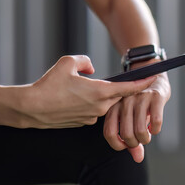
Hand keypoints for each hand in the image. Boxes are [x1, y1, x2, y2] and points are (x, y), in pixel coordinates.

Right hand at [17, 55, 156, 128]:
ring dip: (101, 95)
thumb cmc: (48, 85)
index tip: (153, 77)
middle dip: (121, 88)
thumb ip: (85, 61)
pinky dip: (90, 103)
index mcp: (100, 91)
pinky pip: (93, 110)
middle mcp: (100, 107)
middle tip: (119, 79)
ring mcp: (92, 117)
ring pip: (105, 103)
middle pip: (118, 95)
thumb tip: (92, 69)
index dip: (143, 82)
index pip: (129, 88)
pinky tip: (74, 98)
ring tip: (82, 88)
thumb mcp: (67, 63)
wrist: (31, 108)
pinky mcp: (83, 122)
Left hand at [103, 70, 170, 162]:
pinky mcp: (155, 96)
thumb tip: (138, 159)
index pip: (109, 132)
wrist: (154, 77)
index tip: (126, 145)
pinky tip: (155, 127)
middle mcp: (125, 101)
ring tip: (148, 135)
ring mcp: (140, 98)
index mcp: (114, 106)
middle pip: (126, 134)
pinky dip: (156, 130)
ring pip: (140, 130)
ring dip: (146, 139)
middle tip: (140, 140)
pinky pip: (156, 122)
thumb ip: (131, 139)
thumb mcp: (131, 118)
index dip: (117, 145)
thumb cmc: (140, 102)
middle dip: (135, 143)